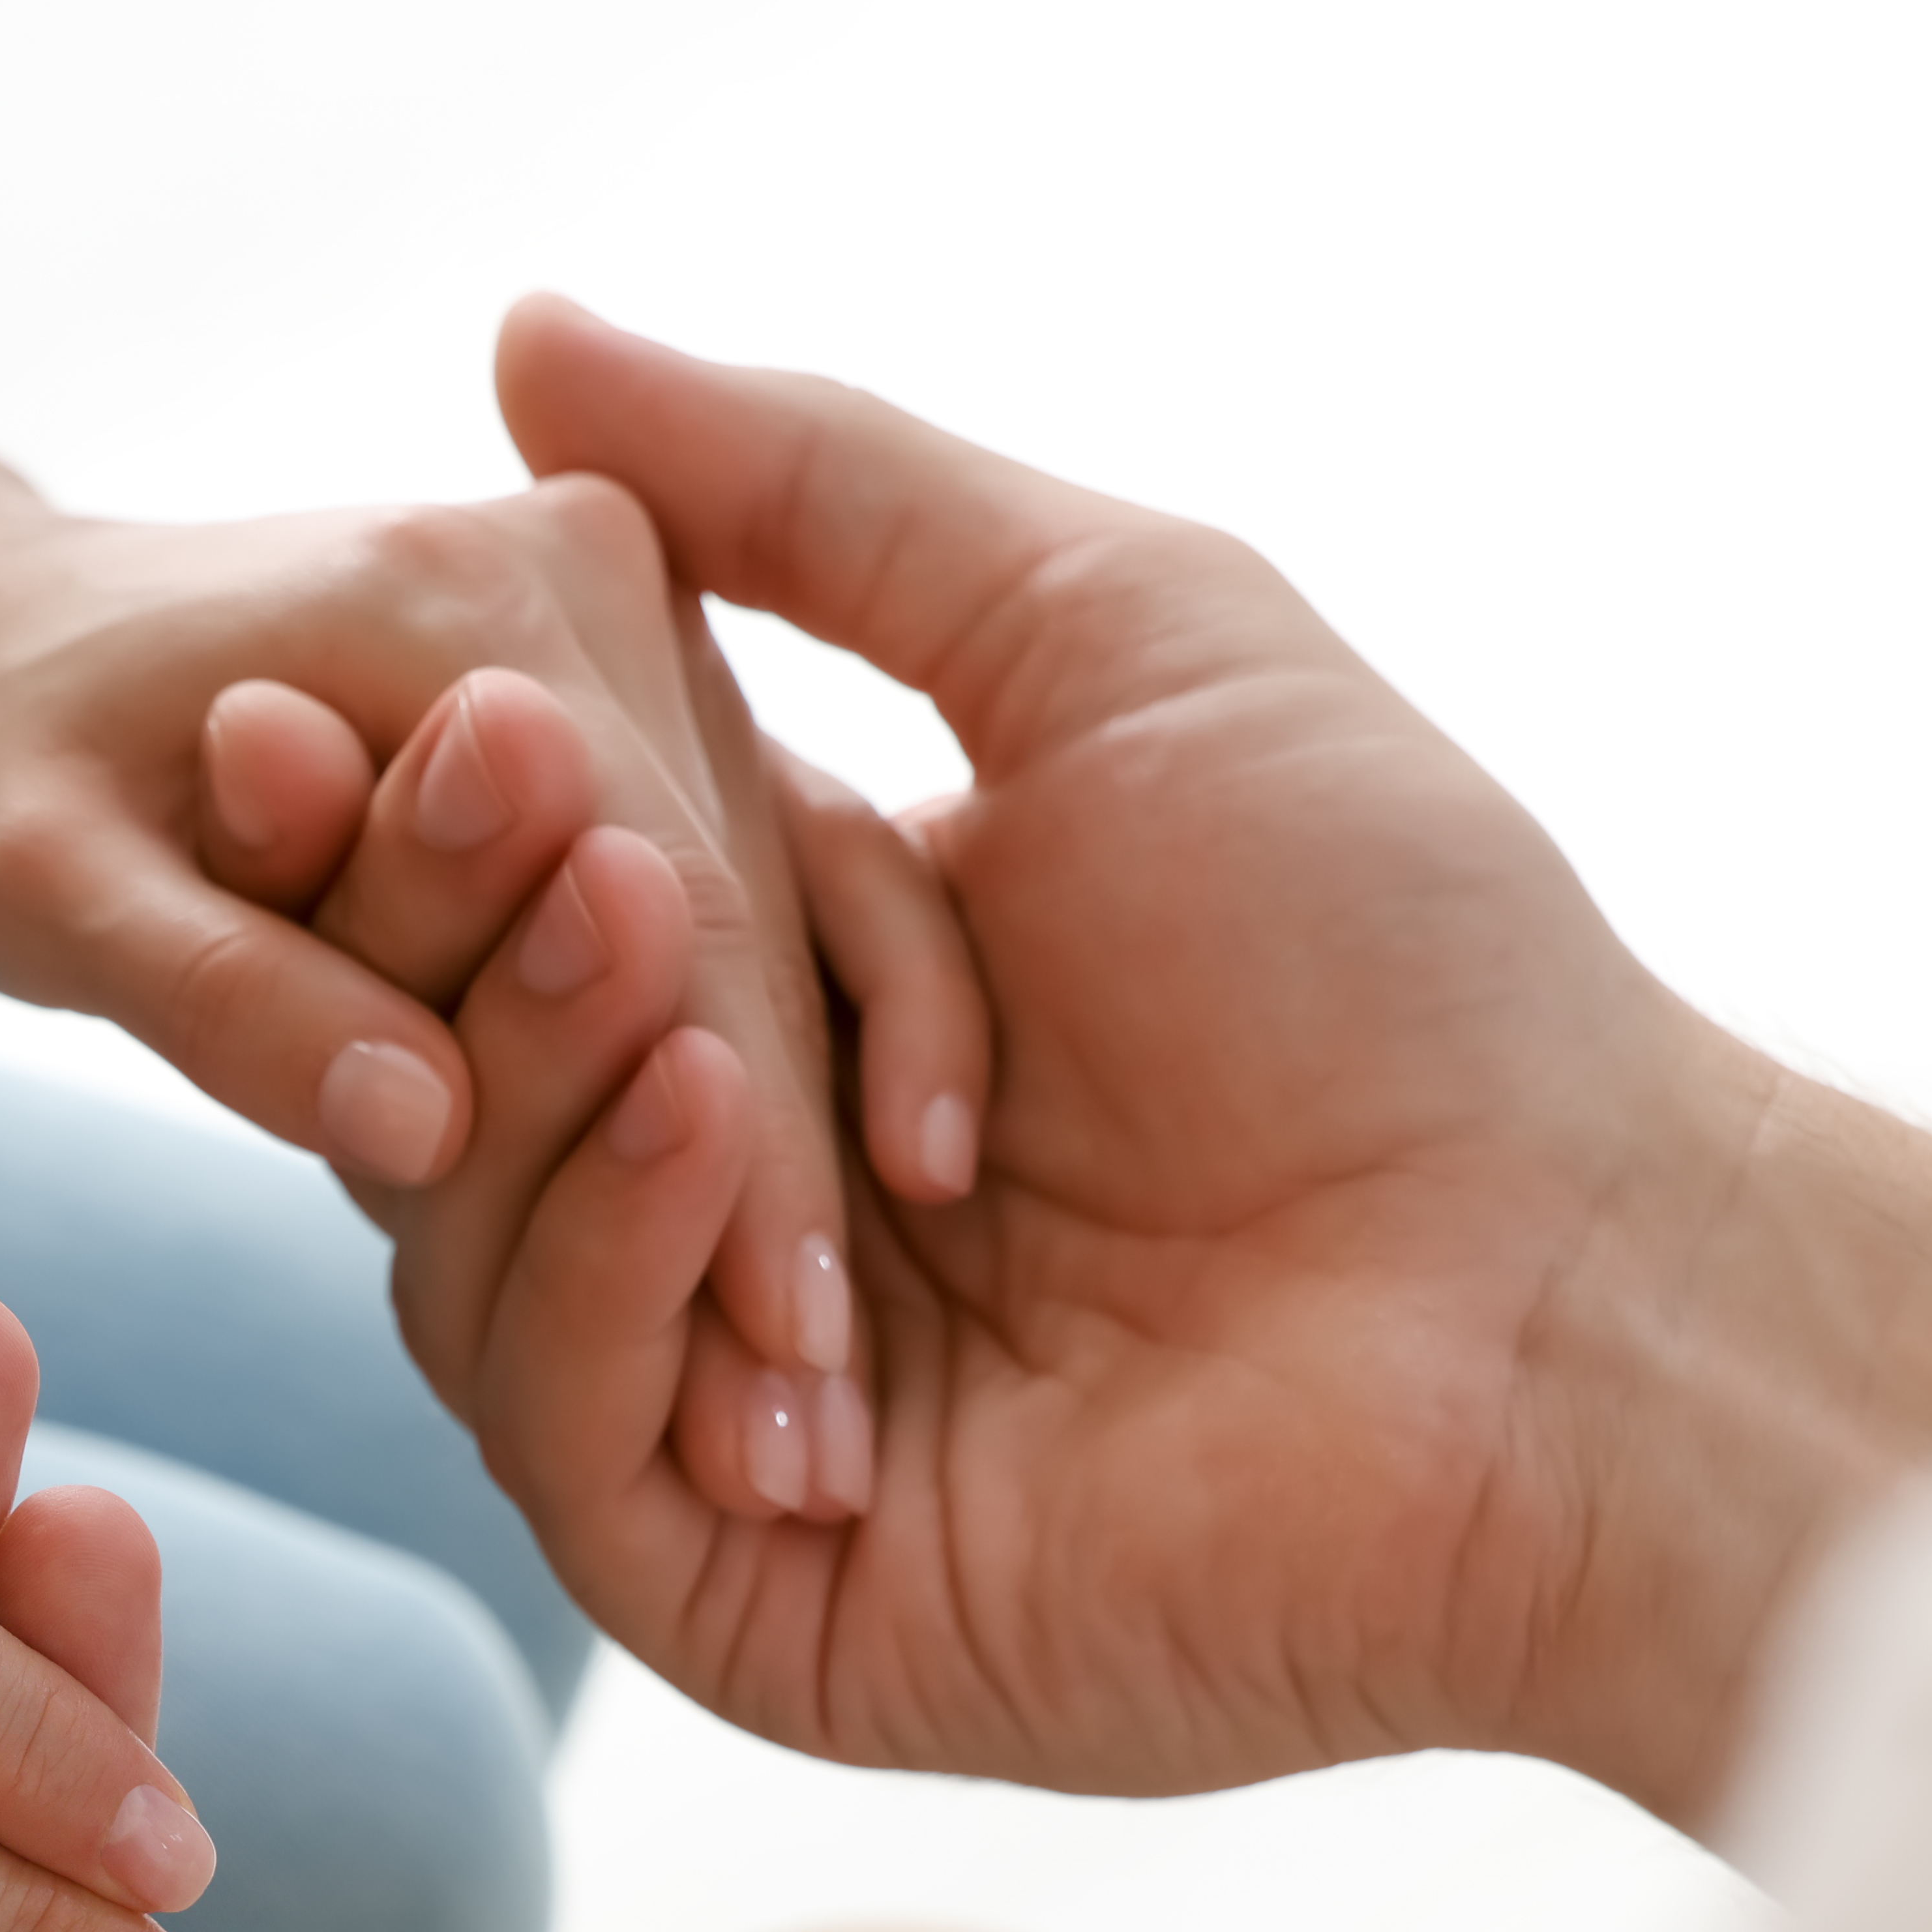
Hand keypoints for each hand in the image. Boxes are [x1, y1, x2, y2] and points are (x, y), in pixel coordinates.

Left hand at [0, 488, 973, 1482]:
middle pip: (742, 937)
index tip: (758, 1388)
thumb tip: (428, 1126)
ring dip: (792, 1186)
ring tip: (804, 1438)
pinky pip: (738, 929)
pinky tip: (771, 1313)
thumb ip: (226, 990)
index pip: (665, 914)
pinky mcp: (644, 724)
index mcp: (478, 599)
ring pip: (768, 947)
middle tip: (807, 1470)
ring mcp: (642, 649)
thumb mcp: (40, 887)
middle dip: (774, 1209)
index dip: (726, 1167)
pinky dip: (756, 1113)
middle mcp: (600, 587)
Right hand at [243, 300, 1931, 1823]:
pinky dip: (616, 1263)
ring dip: (556, 1068)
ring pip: (480, 1248)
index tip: (363, 685)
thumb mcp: (1110, 632)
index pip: (528, 913)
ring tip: (646, 928)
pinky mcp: (751, 1599)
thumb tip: (533, 332)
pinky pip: (570, 1431)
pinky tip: (727, 1124)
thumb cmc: (1402, 969)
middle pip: (466, 1077)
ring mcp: (729, 1421)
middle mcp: (741, 1224)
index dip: (444, 811)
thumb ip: (820, 494)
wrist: (1568, 1291)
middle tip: (511, 772)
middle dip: (477, 916)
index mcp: (801, 1020)